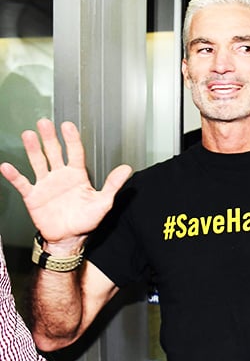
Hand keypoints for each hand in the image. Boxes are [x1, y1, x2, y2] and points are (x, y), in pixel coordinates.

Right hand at [0, 118, 131, 250]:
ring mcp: (45, 184)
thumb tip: (127, 168)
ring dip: (32, 149)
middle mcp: (60, 176)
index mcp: (77, 175)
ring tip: (28, 135)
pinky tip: (7, 166)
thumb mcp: (103, 201)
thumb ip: (113, 184)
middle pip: (53, 152)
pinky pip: (22, 184)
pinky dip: (14, 175)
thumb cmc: (86, 219)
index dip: (71, 139)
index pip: (74, 152)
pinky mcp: (33, 196)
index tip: (67, 125)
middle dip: (49, 138)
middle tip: (44, 123)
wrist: (69, 238)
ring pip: (38, 163)